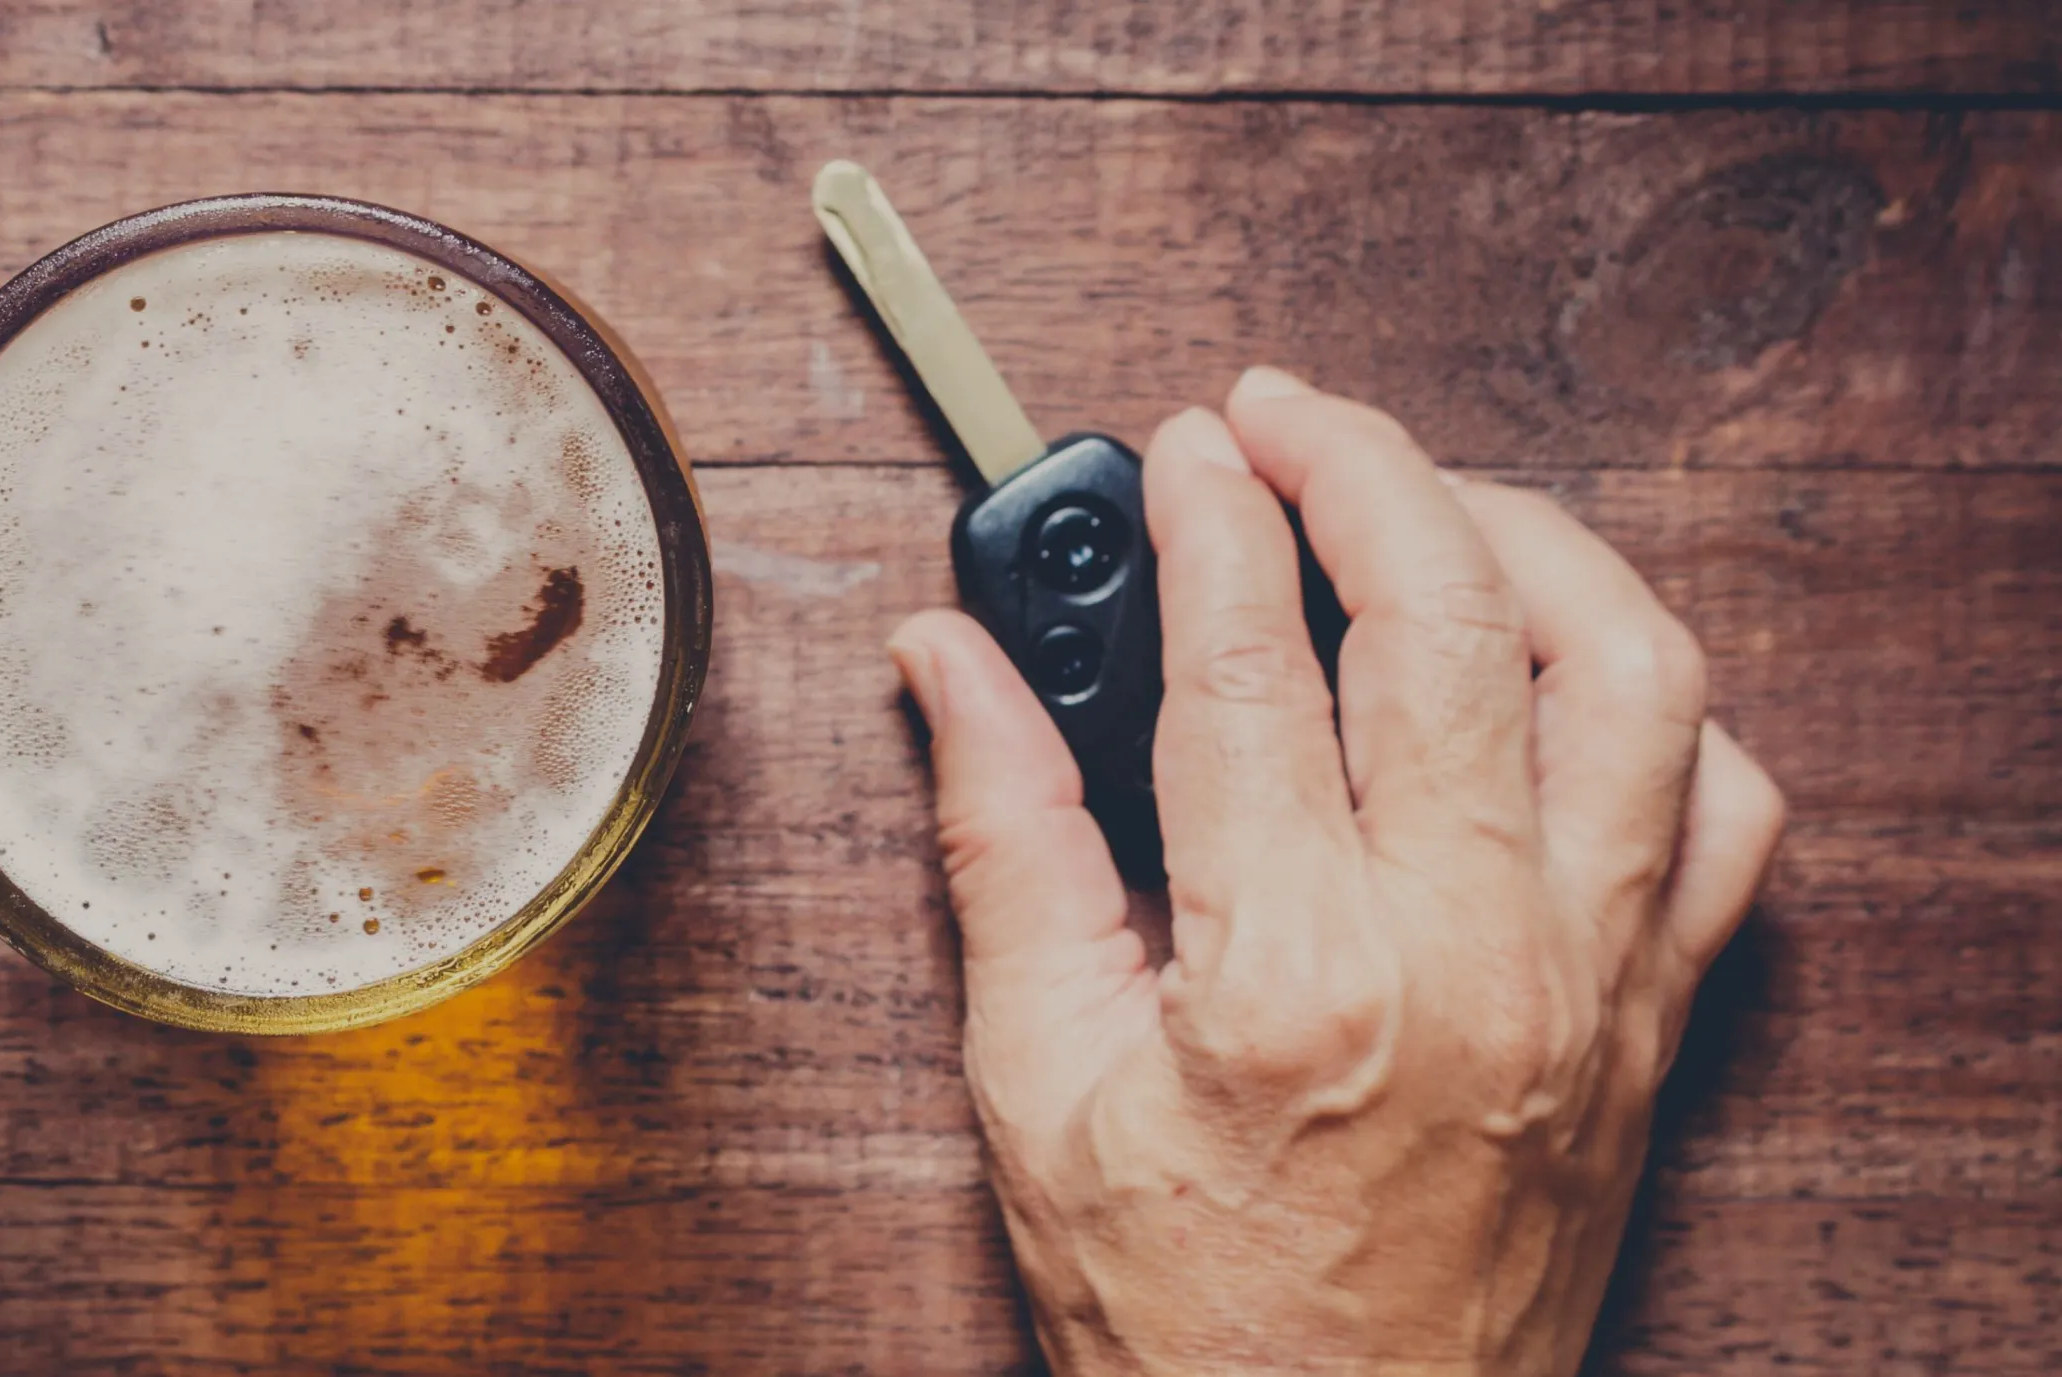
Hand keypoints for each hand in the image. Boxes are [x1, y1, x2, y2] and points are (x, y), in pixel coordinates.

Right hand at [888, 368, 1785, 1373]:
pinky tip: (1553, 670)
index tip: (1181, 447)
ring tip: (1427, 503)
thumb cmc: (1184, 1309)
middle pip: (1452, 616)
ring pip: (1630, 673)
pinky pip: (1720, 807)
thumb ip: (1002, 843)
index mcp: (1291, 975)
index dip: (1208, 522)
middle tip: (1282, 417)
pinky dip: (1654, 701)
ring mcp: (1590, 981)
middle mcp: (1473, 956)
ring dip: (1528, 543)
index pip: (1254, 665)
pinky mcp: (1654, 1017)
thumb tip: (950, 665)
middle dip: (1363, 467)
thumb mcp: (1036, 1080)